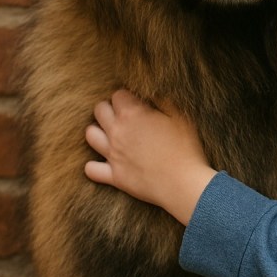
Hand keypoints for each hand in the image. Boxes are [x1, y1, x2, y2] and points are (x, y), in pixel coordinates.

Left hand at [84, 90, 216, 224]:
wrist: (182, 183)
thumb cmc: (185, 148)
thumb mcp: (180, 117)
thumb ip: (163, 101)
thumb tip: (152, 93)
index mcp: (133, 114)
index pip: (118, 94)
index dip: (127, 96)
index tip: (136, 102)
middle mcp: (117, 131)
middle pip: (99, 110)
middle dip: (109, 109)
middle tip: (123, 116)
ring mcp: (113, 154)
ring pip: (90, 135)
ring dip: (98, 131)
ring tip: (111, 134)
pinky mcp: (114, 176)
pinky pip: (91, 169)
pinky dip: (93, 166)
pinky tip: (104, 162)